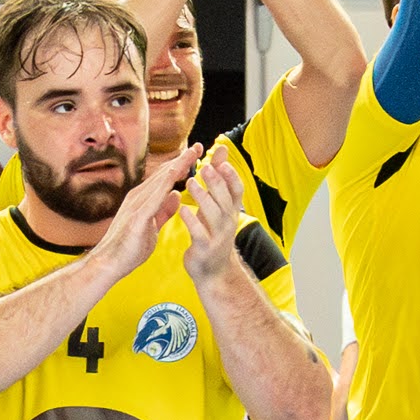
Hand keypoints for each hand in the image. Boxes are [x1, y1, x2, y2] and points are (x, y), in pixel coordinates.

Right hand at [93, 144, 199, 281]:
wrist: (109, 263)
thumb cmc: (129, 248)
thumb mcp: (153, 226)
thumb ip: (164, 210)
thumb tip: (176, 196)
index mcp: (143, 199)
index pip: (165, 178)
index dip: (181, 165)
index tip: (196, 155)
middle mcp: (139, 196)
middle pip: (164, 173)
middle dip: (182, 159)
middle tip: (199, 146)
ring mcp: (137, 204)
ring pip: (160, 180)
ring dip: (177, 166)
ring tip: (192, 154)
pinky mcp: (137, 216)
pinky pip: (154, 196)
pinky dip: (166, 183)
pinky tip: (176, 174)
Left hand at [173, 151, 249, 284]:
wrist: (212, 270)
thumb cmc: (212, 231)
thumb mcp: (218, 206)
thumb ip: (219, 178)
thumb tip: (221, 149)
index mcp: (231, 211)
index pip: (238, 190)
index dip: (232, 176)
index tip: (222, 161)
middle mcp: (228, 222)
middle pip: (225, 199)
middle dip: (216, 182)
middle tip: (205, 167)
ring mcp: (218, 237)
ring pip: (213, 214)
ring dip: (202, 197)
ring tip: (190, 182)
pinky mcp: (205, 248)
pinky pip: (199, 233)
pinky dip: (191, 220)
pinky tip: (182, 209)